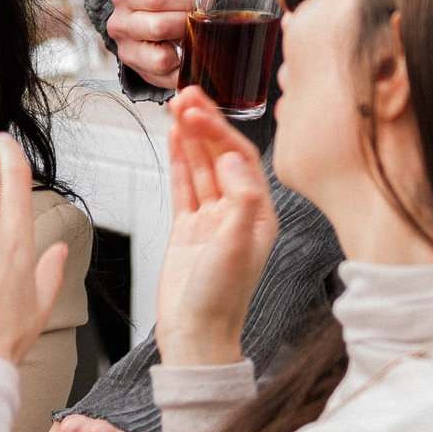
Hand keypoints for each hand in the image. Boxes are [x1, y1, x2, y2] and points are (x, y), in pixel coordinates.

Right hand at [106, 0, 190, 88]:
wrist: (142, 15)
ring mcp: (127, 51)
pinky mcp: (139, 72)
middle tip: (195, 17)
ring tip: (190, 34)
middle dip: (186, 22)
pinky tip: (185, 53)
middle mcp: (119, 24)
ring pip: (161, 58)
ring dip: (184, 47)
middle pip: (159, 27)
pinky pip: (167, 78)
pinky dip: (182, 68)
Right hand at [153, 88, 275, 366]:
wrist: (194, 335)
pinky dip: (179, 160)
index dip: (220, 130)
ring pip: (201, 166)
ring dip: (190, 136)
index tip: (200, 109)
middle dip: (204, 124)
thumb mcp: (237, 247)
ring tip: (176, 107)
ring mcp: (211, 219)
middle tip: (185, 96)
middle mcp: (238, 212)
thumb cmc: (220, 301)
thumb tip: (232, 157)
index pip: (241, 159)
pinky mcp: (188, 228)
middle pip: (221, 156)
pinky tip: (174, 138)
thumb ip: (241, 200)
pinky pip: (184, 185)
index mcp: (259, 215)